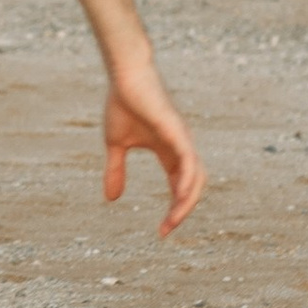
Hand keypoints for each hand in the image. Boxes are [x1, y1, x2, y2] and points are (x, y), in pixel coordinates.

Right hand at [100, 51, 205, 233]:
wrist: (126, 75)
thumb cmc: (123, 102)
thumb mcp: (115, 144)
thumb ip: (116, 170)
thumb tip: (111, 199)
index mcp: (169, 151)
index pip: (179, 185)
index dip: (173, 209)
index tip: (161, 231)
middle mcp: (181, 148)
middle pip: (193, 186)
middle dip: (183, 210)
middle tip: (167, 230)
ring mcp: (182, 140)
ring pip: (196, 177)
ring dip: (187, 201)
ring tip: (174, 220)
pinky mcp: (178, 131)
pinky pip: (189, 161)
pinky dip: (187, 181)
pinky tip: (179, 196)